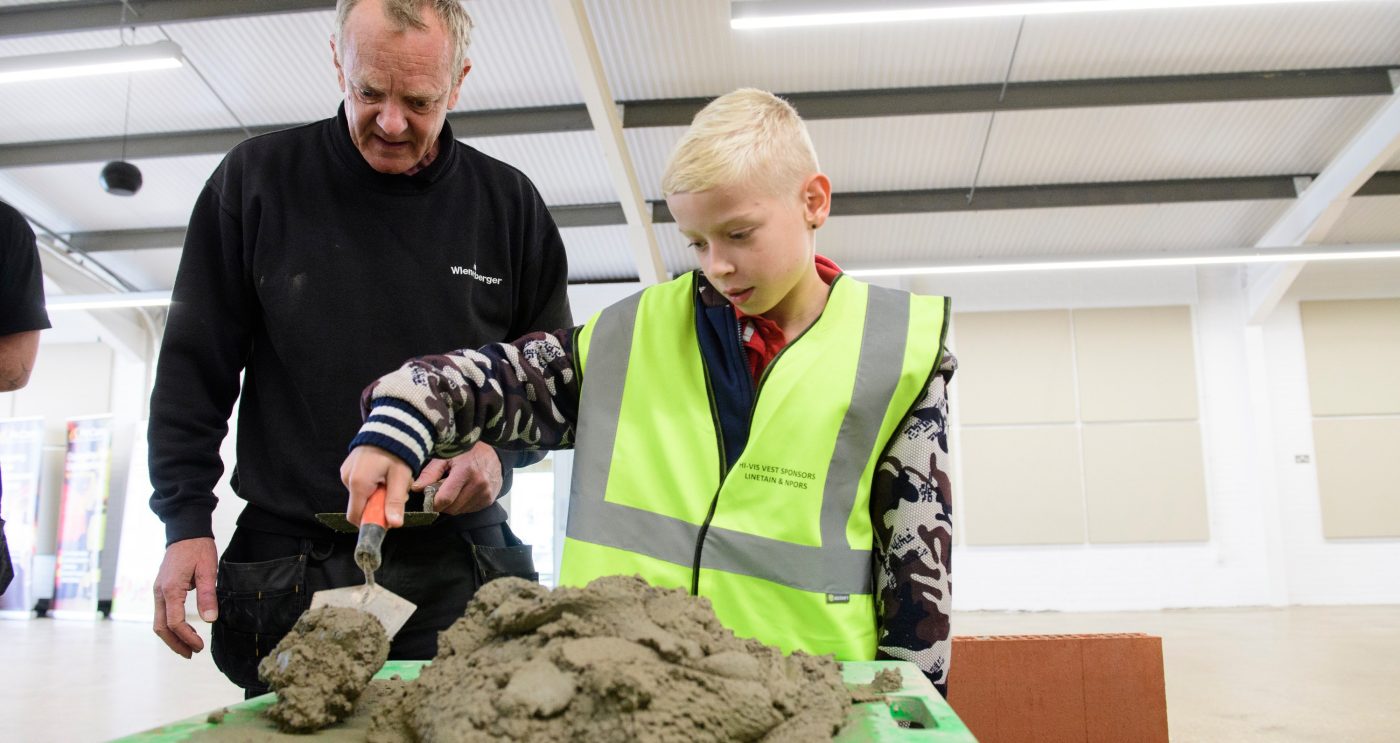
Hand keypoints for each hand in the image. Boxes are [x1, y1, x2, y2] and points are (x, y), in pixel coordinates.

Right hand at [152, 537, 217, 658]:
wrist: (185, 532)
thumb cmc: (198, 549)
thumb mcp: (208, 570)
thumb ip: (207, 595)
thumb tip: (210, 620)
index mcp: (170, 589)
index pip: (174, 622)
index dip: (186, 637)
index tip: (200, 646)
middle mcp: (159, 592)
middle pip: (161, 627)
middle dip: (176, 643)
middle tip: (192, 654)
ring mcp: (158, 591)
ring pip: (159, 622)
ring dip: (172, 637)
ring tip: (188, 648)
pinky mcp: (161, 589)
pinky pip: (161, 613)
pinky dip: (170, 627)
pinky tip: (183, 632)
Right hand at [341, 445, 413, 526]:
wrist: (390, 425)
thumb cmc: (396, 450)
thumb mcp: (400, 477)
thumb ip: (395, 502)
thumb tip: (394, 524)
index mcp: (358, 484)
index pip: (356, 517)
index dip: (371, 521)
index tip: (388, 516)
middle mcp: (347, 479)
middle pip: (362, 505)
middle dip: (381, 503)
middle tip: (398, 489)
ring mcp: (346, 472)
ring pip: (363, 495)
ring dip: (380, 492)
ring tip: (393, 477)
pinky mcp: (349, 467)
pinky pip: (362, 484)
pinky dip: (375, 483)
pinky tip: (386, 471)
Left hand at [414, 443, 502, 514]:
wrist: (494, 452)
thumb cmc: (468, 451)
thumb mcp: (446, 456)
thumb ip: (430, 473)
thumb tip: (416, 488)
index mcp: (465, 471)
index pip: (445, 499)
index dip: (433, 502)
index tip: (429, 497)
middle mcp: (478, 484)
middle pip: (452, 508)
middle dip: (442, 504)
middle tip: (440, 492)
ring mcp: (485, 493)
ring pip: (460, 511)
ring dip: (452, 505)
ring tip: (453, 490)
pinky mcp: (489, 500)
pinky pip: (469, 510)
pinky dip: (463, 504)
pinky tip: (463, 492)